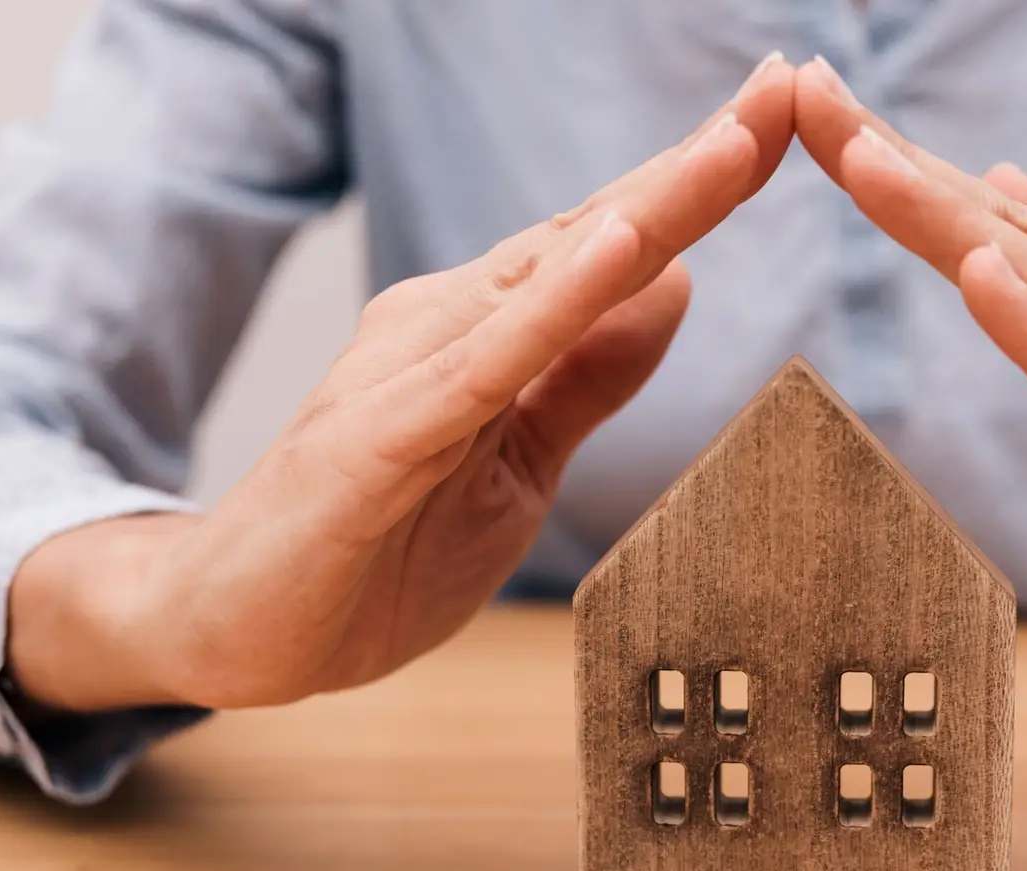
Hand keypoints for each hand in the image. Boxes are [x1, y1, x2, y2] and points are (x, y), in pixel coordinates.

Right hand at [9, 54, 797, 711]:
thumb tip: (675, 282)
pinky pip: (484, 366)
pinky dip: (556, 307)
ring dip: (648, 210)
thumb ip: (588, 378)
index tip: (785, 119)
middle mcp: (448, 324)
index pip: (612, 247)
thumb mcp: (520, 465)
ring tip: (734, 146)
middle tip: (785, 85)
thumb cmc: (381, 547)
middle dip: (695, 164)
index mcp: (487, 332)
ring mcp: (409, 373)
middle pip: (593, 234)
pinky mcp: (379, 438)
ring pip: (550, 281)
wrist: (241, 630)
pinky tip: (620, 251)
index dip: (698, 185)